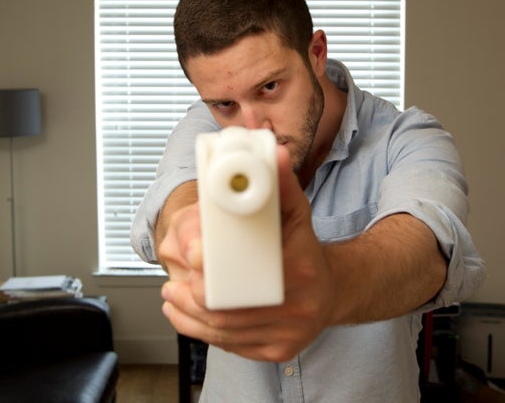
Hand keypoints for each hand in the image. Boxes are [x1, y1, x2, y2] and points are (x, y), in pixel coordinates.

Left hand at [158, 145, 336, 361]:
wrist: (332, 290)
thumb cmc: (305, 249)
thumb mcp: (295, 213)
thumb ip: (281, 184)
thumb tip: (272, 152)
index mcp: (301, 271)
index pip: (243, 280)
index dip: (208, 275)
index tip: (188, 262)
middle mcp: (298, 308)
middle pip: (228, 311)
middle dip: (192, 298)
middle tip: (172, 284)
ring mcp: (289, 334)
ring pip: (225, 333)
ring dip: (190, 316)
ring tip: (173, 298)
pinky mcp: (279, 352)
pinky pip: (232, 347)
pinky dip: (202, 333)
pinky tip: (187, 318)